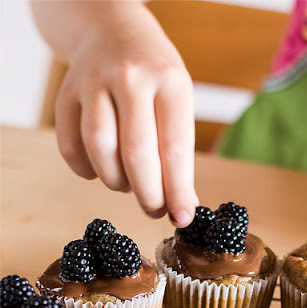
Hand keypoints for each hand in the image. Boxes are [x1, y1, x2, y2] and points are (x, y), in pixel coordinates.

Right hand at [55, 4, 196, 226]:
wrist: (113, 32)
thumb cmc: (154, 79)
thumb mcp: (177, 103)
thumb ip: (178, 154)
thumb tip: (181, 208)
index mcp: (169, 81)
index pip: (175, 148)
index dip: (178, 191)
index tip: (182, 218)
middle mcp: (130, 78)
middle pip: (137, 154)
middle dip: (148, 195)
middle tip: (154, 210)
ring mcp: (93, 83)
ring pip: (100, 151)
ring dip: (117, 182)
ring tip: (128, 185)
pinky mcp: (66, 94)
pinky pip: (71, 148)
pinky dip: (87, 171)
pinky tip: (102, 169)